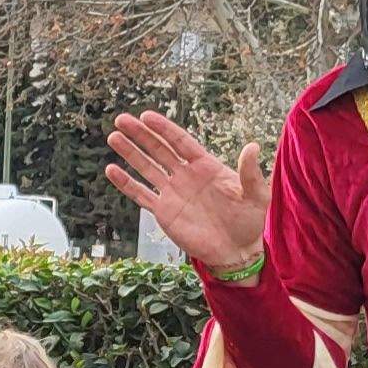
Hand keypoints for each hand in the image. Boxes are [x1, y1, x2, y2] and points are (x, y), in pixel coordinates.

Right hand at [102, 111, 270, 273]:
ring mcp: (173, 193)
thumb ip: (250, 172)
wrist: (237, 250)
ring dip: (130, 153)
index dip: (163, 129)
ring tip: (113, 137)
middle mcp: (186, 176)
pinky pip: (141, 195)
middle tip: (122, 119)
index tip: (146, 116)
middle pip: (159, 150)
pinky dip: (126, 183)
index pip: (180, 142)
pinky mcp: (164, 212)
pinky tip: (111, 170)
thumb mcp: (256, 194)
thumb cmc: (250, 220)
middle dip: (140, 134)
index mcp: (206, 166)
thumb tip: (253, 146)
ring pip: (146, 168)